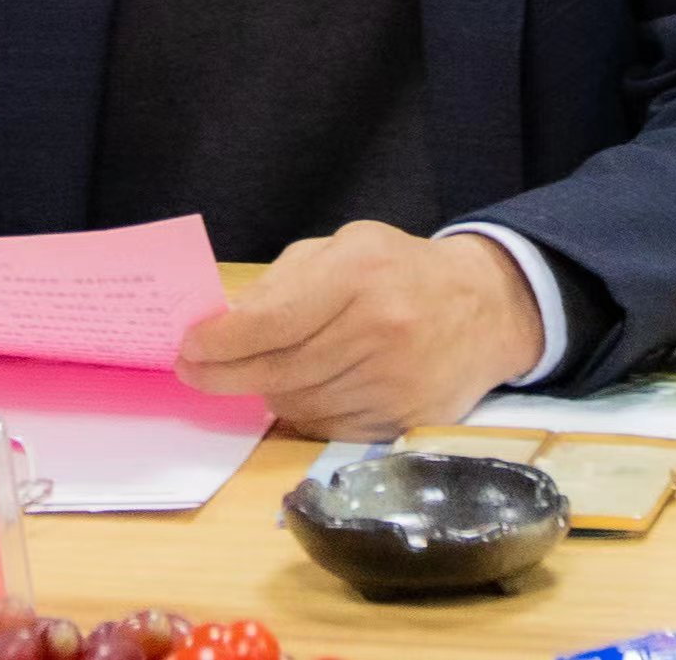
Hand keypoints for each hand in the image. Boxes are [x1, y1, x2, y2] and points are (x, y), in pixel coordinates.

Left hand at [173, 221, 543, 439]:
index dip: (223, 340)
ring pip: (300, 403)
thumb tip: (223, 322)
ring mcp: (394, 380)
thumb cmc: (400, 270)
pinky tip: (300, 390)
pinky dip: (303, 413)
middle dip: (226, 374)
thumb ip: (284, 282)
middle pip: (280, 368)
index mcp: (360, 272)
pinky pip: (329, 427)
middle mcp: (379, 327)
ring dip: (266, 392)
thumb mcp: (344, 247)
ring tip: (255, 373)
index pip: (273, 319)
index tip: (190, 347)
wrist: (485, 307)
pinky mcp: (404, 419)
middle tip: (196, 371)